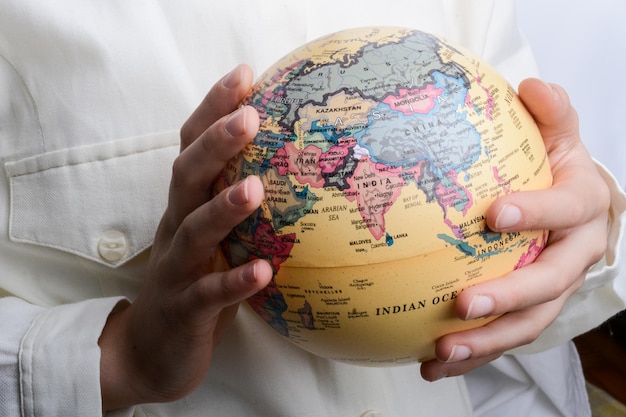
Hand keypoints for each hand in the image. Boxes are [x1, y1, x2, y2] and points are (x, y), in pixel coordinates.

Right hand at [98, 65, 272, 408]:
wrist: (149, 353)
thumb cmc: (194, 285)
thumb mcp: (212, 239)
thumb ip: (234, 204)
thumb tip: (287, 168)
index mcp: (185, 208)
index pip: (192, 148)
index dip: (213, 110)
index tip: (245, 74)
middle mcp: (176, 229)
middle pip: (187, 178)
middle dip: (216, 144)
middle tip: (249, 115)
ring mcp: (177, 270)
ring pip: (193, 233)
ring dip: (222, 209)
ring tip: (255, 188)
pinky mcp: (185, 310)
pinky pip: (208, 295)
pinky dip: (234, 282)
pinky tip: (262, 271)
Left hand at [420, 78, 609, 380]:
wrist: (577, 210)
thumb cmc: (559, 170)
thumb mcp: (560, 136)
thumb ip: (552, 113)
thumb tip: (532, 85)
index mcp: (582, 207)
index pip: (566, 209)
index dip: (537, 212)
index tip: (494, 214)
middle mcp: (575, 255)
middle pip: (550, 284)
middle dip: (509, 297)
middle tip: (463, 304)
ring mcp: (555, 289)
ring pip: (529, 323)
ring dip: (487, 341)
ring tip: (442, 351)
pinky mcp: (531, 310)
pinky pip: (504, 337)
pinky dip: (472, 355)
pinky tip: (433, 365)